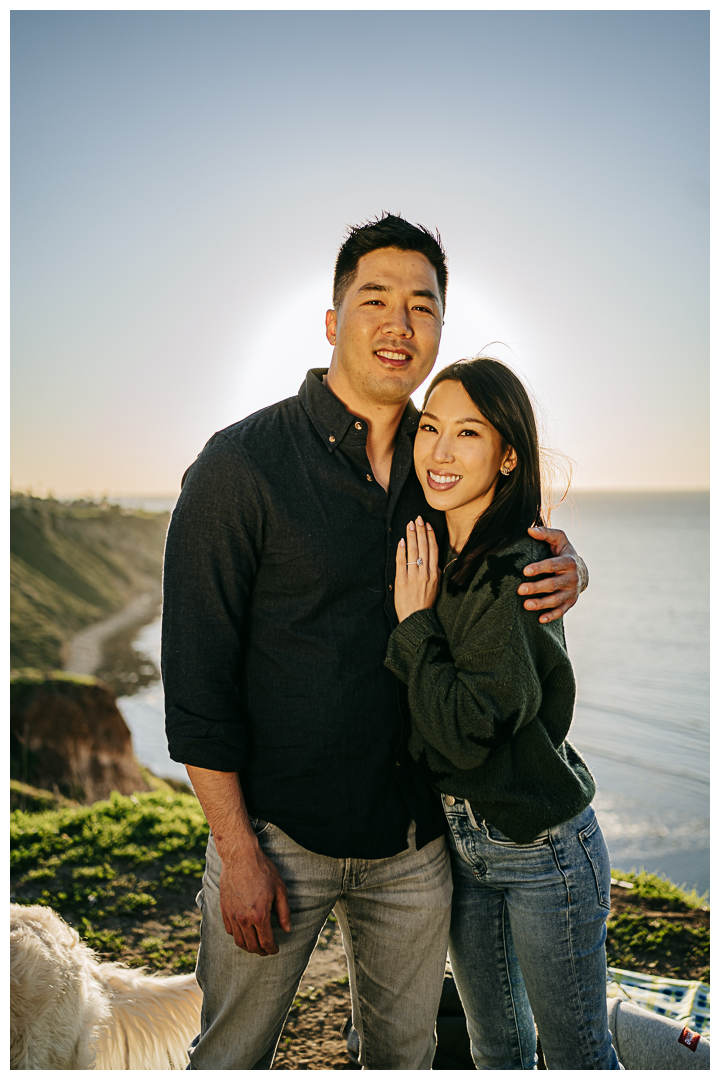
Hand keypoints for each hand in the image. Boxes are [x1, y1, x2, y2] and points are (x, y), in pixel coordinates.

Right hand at [219, 841, 290, 955]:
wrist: (240, 857)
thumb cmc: (263, 870)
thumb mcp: (280, 889)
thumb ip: (284, 911)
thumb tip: (287, 929)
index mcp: (260, 915)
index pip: (266, 942)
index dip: (272, 949)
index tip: (275, 950)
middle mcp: (244, 919)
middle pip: (252, 945)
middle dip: (261, 951)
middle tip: (266, 950)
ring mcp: (232, 915)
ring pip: (239, 941)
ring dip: (248, 947)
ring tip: (255, 946)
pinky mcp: (224, 910)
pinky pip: (229, 930)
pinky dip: (237, 936)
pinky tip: (243, 933)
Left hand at [394, 517, 440, 622]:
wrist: (416, 619)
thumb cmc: (425, 604)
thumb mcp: (435, 587)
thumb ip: (434, 572)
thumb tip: (431, 558)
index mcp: (435, 574)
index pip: (433, 550)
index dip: (430, 536)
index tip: (427, 525)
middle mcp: (426, 574)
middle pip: (424, 548)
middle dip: (421, 531)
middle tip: (418, 518)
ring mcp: (414, 577)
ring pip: (414, 553)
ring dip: (412, 537)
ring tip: (410, 525)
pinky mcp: (402, 582)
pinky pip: (402, 563)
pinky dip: (402, 551)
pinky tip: (402, 541)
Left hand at [518, 525, 588, 623]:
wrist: (581, 569)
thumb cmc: (563, 551)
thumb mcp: (559, 539)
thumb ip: (545, 533)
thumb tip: (529, 530)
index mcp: (568, 561)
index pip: (552, 565)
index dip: (539, 568)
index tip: (524, 571)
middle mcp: (572, 578)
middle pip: (553, 584)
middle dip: (536, 588)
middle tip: (520, 590)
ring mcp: (572, 591)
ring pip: (556, 600)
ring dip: (541, 604)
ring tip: (526, 605)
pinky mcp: (571, 602)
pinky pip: (561, 611)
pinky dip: (551, 616)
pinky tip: (539, 619)